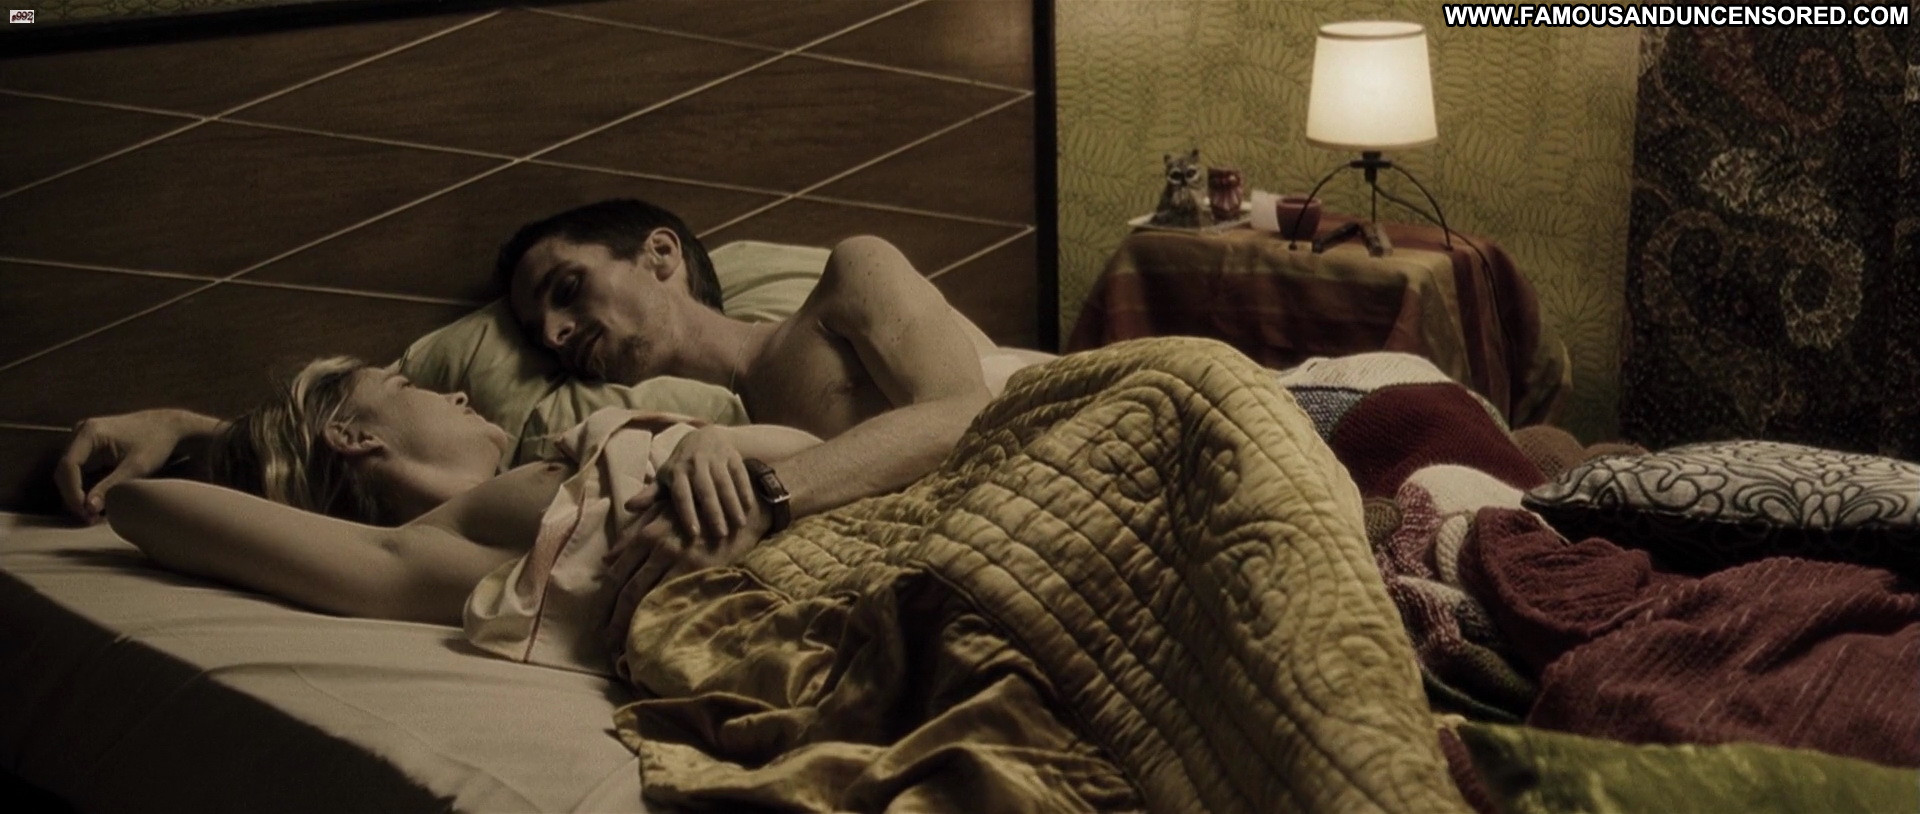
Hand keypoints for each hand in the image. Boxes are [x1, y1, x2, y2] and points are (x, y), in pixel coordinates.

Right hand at [55, 410, 217, 523]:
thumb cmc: (156, 442)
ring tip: (93, 515)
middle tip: (89, 519)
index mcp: (89, 432)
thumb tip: (88, 509)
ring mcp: (82, 440)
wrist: (168, 426)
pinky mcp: (88, 448)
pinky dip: (85, 488)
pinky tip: (96, 503)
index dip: (72, 491)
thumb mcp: (137, 467)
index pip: (68, 465)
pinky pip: (79, 472)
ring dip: (78, 495)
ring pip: (69, 473)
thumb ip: (111, 486)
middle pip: (64, 471)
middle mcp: (80, 433)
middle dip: (73, 496)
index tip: (84, 512)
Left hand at [600, 498, 769, 648]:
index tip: (597, 622)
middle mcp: (655, 545)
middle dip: (611, 619)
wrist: (741, 510)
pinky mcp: (697, 568)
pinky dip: (657, 616)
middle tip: (605, 642)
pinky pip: (671, 597)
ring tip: (623, 646)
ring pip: (642, 596)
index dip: (602, 602)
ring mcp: (676, 557)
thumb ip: (633, 534)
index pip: (614, 574)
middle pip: (623, 589)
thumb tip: (605, 559)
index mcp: (645, 534)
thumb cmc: (699, 512)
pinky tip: (652, 633)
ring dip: (629, 622)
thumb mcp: (663, 514)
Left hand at [639, 426, 753, 541]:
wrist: (704, 437)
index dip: (687, 513)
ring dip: (732, 504)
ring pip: (725, 483)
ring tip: (738, 524)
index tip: (694, 534)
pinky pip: (740, 474)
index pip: (682, 495)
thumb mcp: (664, 479)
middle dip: (713, 512)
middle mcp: (695, 464)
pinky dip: (745, 490)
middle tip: (720, 534)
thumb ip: (650, 495)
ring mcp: (715, 458)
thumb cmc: (681, 467)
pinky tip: (749, 508)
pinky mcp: (732, 455)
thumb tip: (628, 507)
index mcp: (676, 472)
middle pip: (705, 490)